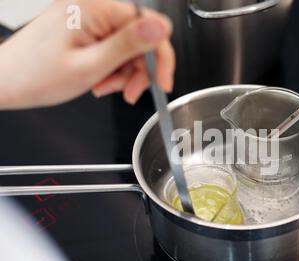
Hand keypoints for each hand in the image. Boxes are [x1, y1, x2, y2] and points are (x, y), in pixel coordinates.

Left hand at [0, 0, 174, 108]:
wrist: (6, 81)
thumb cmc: (37, 75)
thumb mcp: (91, 65)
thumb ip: (129, 45)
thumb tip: (161, 27)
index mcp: (96, 9)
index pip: (149, 24)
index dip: (160, 56)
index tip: (161, 82)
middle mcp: (94, 7)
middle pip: (140, 37)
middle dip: (139, 69)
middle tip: (129, 92)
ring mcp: (89, 18)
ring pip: (128, 47)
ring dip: (124, 73)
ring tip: (105, 88)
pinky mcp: (86, 29)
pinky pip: (113, 49)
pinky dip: (112, 69)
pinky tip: (99, 81)